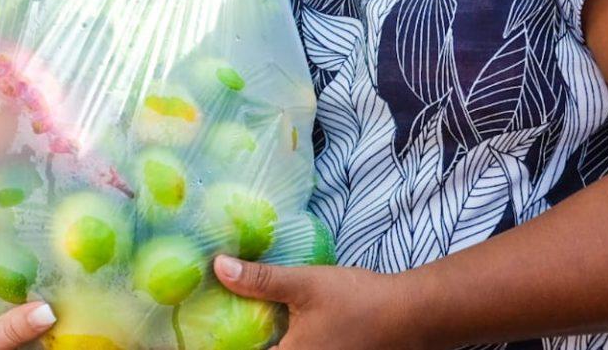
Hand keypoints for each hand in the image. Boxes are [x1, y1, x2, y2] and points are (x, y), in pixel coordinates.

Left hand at [213, 256, 427, 349]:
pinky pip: (290, 348)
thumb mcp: (304, 284)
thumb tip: (218, 266)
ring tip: (234, 315)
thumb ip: (260, 280)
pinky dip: (276, 337)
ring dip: (257, 337)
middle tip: (211, 316)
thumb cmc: (358, 300)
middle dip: (236, 337)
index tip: (197, 327)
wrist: (411, 314)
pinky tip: (267, 320)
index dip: (218, 343)